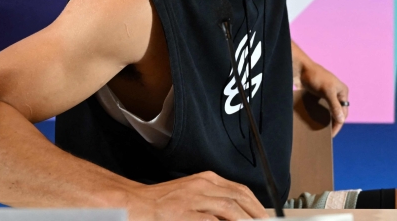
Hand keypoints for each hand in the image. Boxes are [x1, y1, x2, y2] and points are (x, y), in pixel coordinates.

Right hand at [127, 171, 267, 220]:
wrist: (134, 204)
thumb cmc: (161, 204)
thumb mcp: (191, 197)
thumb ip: (213, 204)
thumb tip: (235, 216)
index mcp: (206, 180)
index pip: (239, 190)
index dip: (255, 205)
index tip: (263, 217)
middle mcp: (202, 186)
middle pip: (238, 198)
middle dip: (255, 213)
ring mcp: (193, 199)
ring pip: (229, 208)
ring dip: (244, 220)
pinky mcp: (184, 213)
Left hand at [296, 58, 349, 135]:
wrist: (300, 69)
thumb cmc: (316, 77)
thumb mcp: (327, 92)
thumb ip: (334, 106)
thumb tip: (341, 120)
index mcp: (343, 92)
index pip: (343, 113)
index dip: (338, 124)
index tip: (331, 135)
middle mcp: (337, 94)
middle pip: (337, 113)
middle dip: (332, 123)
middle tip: (325, 135)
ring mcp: (328, 94)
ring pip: (329, 111)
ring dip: (325, 120)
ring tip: (319, 130)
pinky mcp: (319, 95)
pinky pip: (321, 108)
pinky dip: (318, 114)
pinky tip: (313, 121)